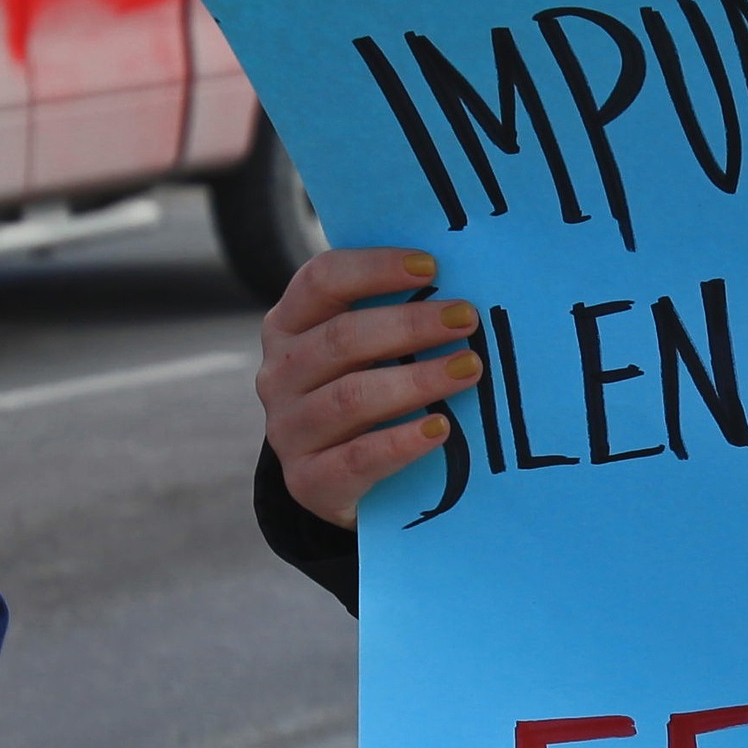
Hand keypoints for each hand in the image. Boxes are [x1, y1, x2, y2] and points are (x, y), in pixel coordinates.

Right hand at [256, 246, 479, 530]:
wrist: (340, 481)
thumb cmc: (366, 394)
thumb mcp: (364, 351)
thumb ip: (390, 315)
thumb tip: (459, 286)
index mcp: (288, 326)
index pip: (321, 280)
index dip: (374, 268)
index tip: (432, 266)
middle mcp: (279, 374)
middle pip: (342, 338)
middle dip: (410, 324)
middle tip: (466, 319)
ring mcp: (288, 430)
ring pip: (350, 397)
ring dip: (417, 380)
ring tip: (469, 369)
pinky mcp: (308, 481)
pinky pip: (357, 459)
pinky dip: (402, 441)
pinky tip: (440, 428)